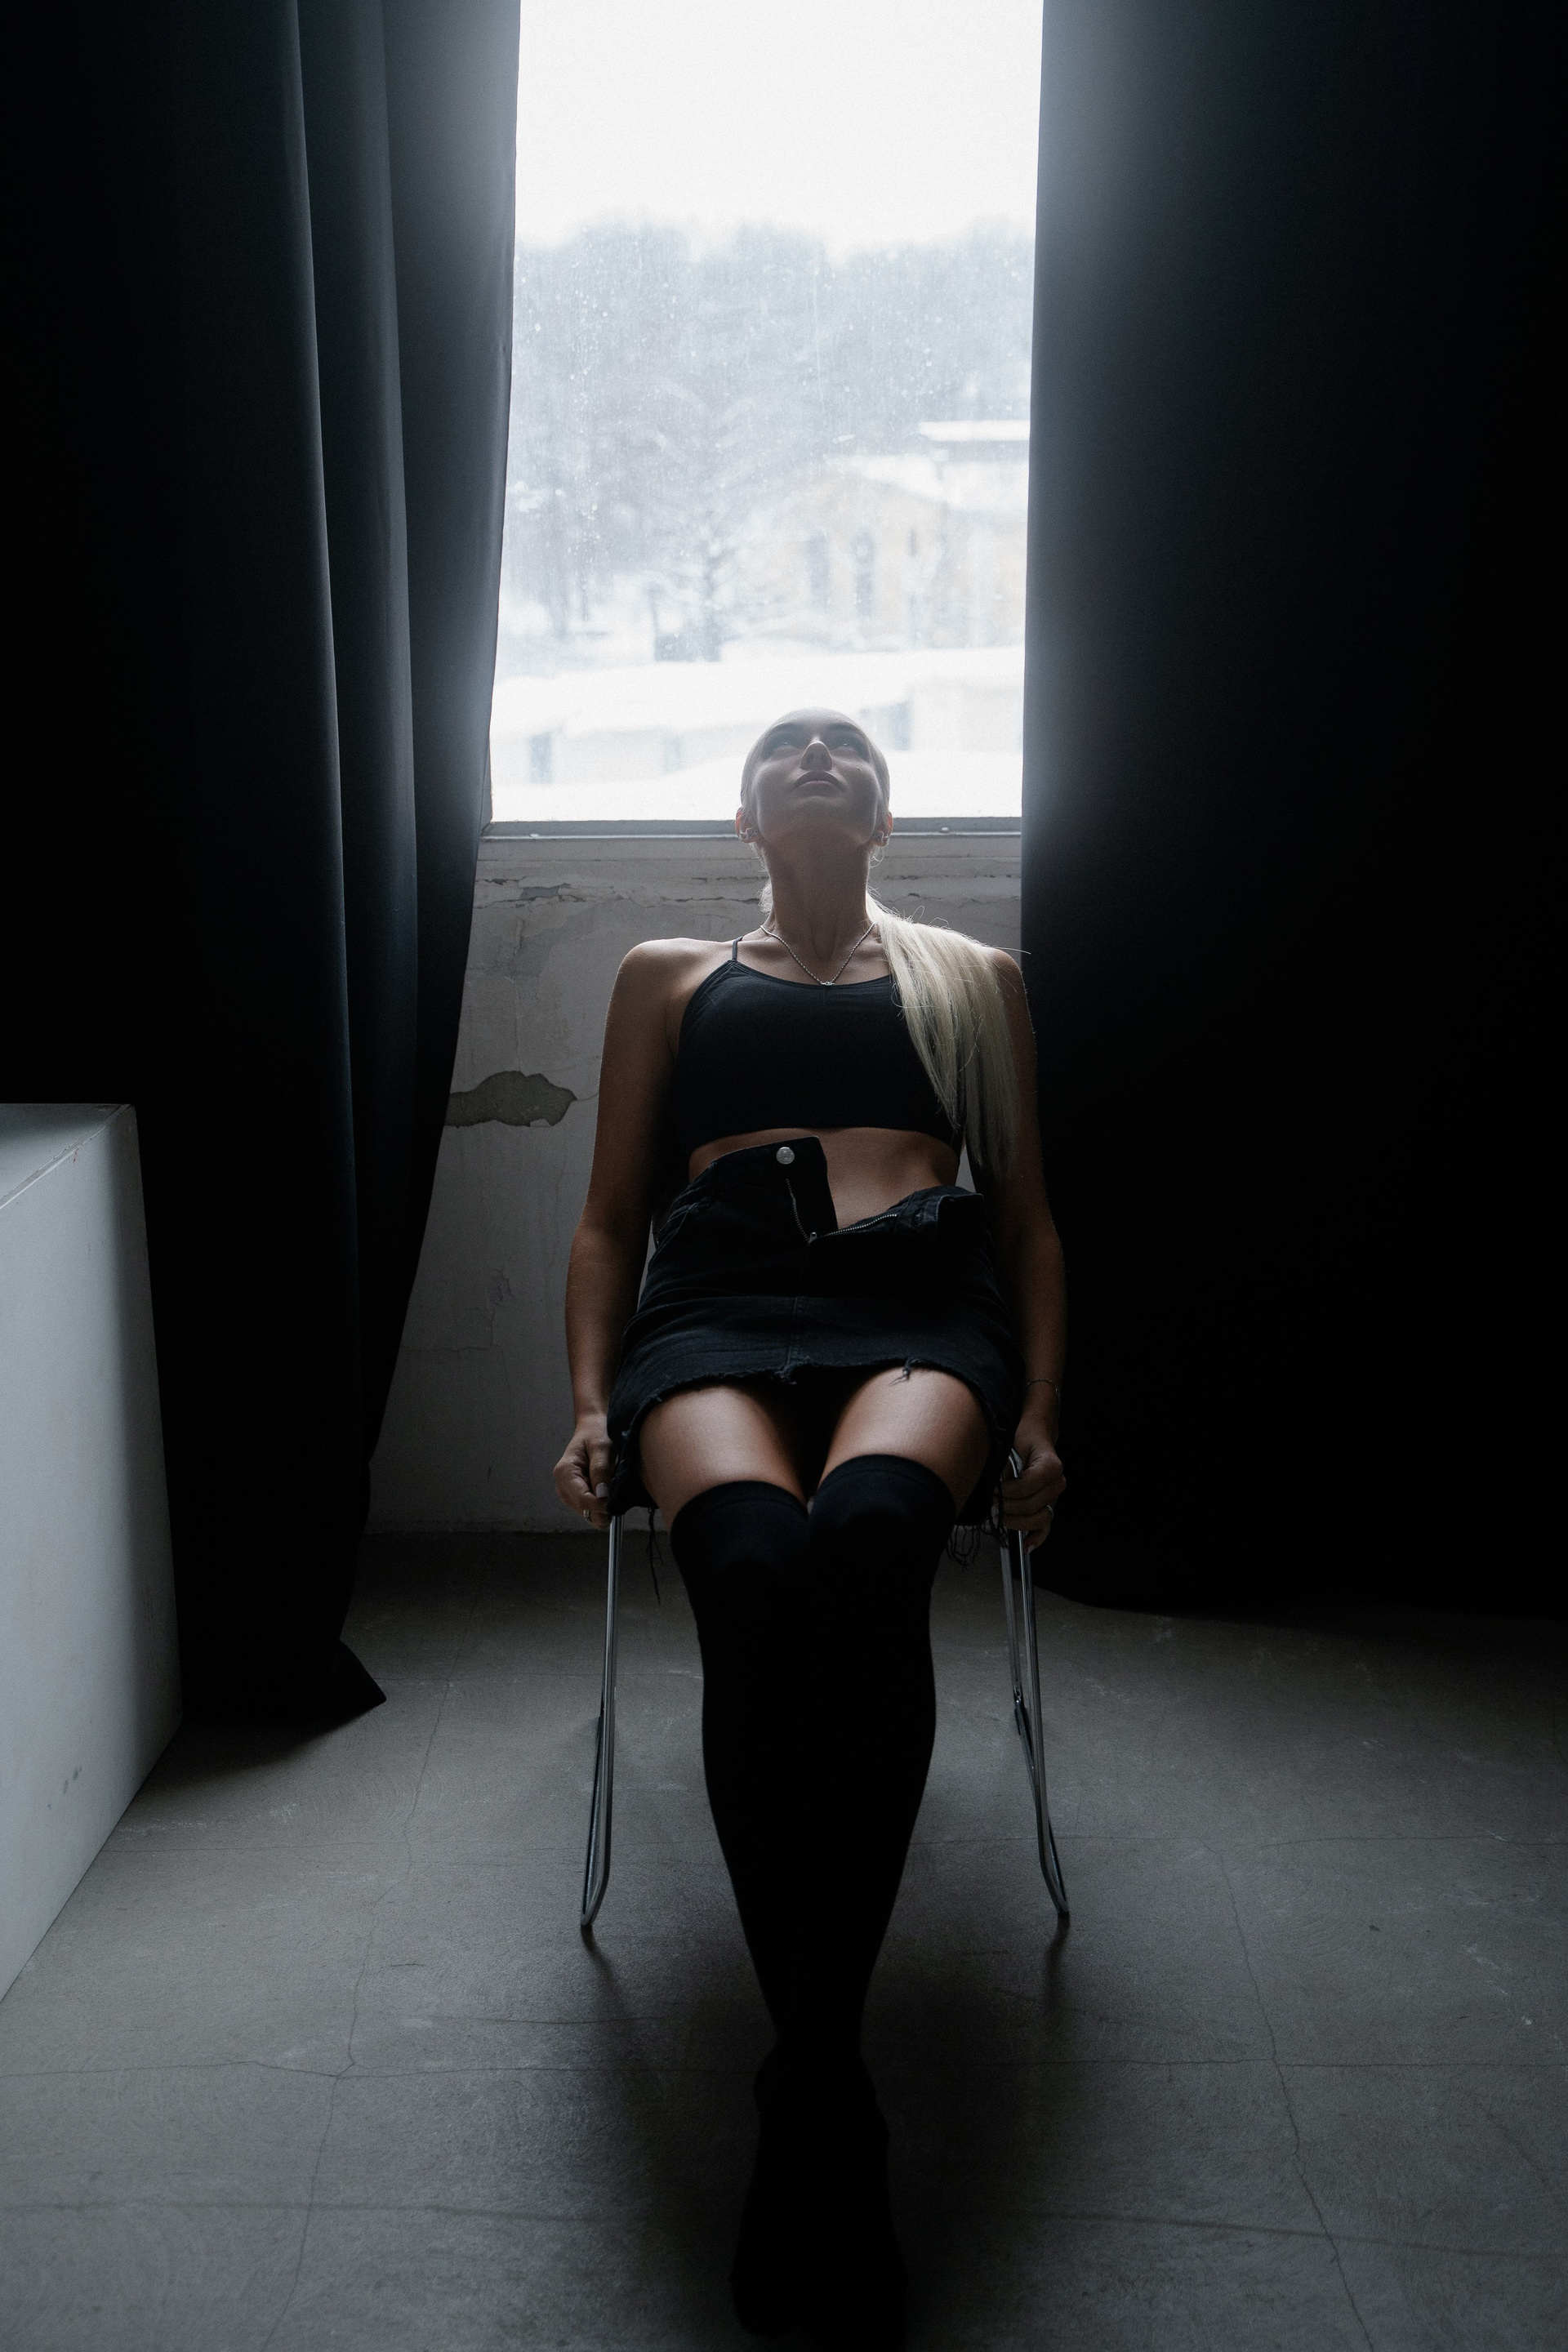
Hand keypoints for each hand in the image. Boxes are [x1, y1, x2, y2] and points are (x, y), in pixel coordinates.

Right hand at [554, 1418, 614, 1530]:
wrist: (592, 1428)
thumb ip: (601, 1470)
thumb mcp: (602, 1447)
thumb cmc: (597, 1433)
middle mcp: (562, 1485)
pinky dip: (601, 1505)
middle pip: (584, 1510)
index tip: (616, 1502)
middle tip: (618, 1494)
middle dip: (602, 1507)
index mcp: (565, 1472)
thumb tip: (602, 1495)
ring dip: (602, 1507)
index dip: (601, 1505)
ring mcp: (567, 1492)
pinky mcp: (575, 1496)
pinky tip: (607, 1490)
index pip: (582, 1500)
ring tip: (611, 1488)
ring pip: (588, 1514)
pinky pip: (590, 1510)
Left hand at [1002, 1424, 1064, 1550]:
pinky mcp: (1049, 1505)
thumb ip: (1005, 1463)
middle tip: (993, 1498)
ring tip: (1000, 1512)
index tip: (995, 1487)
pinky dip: (1037, 1537)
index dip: (1007, 1490)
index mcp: (1051, 1465)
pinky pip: (1046, 1526)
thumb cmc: (1023, 1435)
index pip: (1027, 1487)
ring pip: (1037, 1518)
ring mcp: (1054, 1496)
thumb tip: (994, 1485)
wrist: (1035, 1432)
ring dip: (1016, 1519)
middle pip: (1030, 1505)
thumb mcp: (1013, 1440)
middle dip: (1008, 1504)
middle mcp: (1057, 1482)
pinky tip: (1026, 1545)